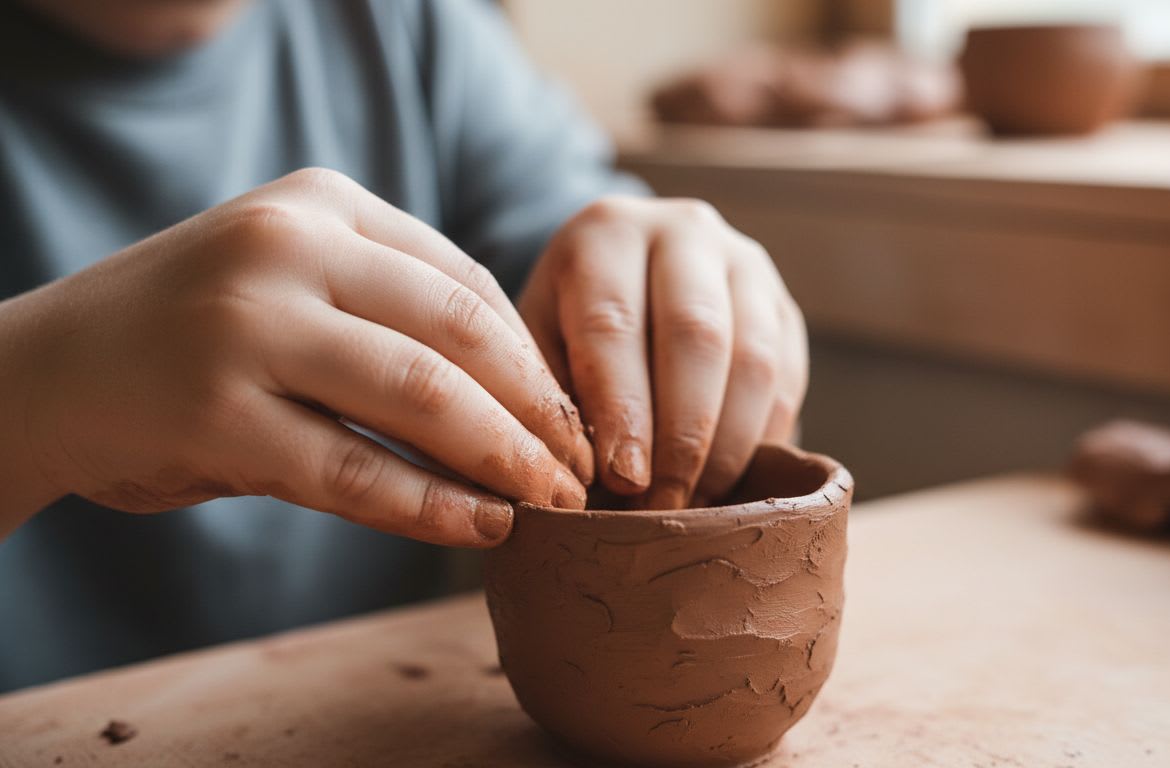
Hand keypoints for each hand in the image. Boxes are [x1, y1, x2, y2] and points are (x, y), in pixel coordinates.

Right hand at [5, 169, 590, 544]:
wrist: (44, 370)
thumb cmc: (194, 331)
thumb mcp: (294, 280)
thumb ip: (393, 308)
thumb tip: (528, 393)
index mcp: (321, 203)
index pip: (466, 283)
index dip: (535, 359)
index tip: (576, 417)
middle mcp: (288, 248)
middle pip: (460, 334)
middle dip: (538, 411)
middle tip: (584, 468)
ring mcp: (246, 327)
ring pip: (422, 397)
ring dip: (503, 458)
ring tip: (551, 502)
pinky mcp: (216, 415)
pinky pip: (355, 472)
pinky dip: (430, 506)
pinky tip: (480, 525)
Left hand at [519, 196, 807, 508]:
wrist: (623, 279)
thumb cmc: (566, 329)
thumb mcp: (538, 347)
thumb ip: (550, 400)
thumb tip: (576, 481)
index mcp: (604, 233)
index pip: (614, 323)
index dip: (622, 409)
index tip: (625, 479)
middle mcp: (683, 231)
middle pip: (695, 335)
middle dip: (682, 435)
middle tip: (664, 504)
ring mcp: (745, 264)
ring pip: (753, 360)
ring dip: (728, 445)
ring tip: (695, 503)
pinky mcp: (784, 305)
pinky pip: (786, 379)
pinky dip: (761, 440)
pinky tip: (728, 481)